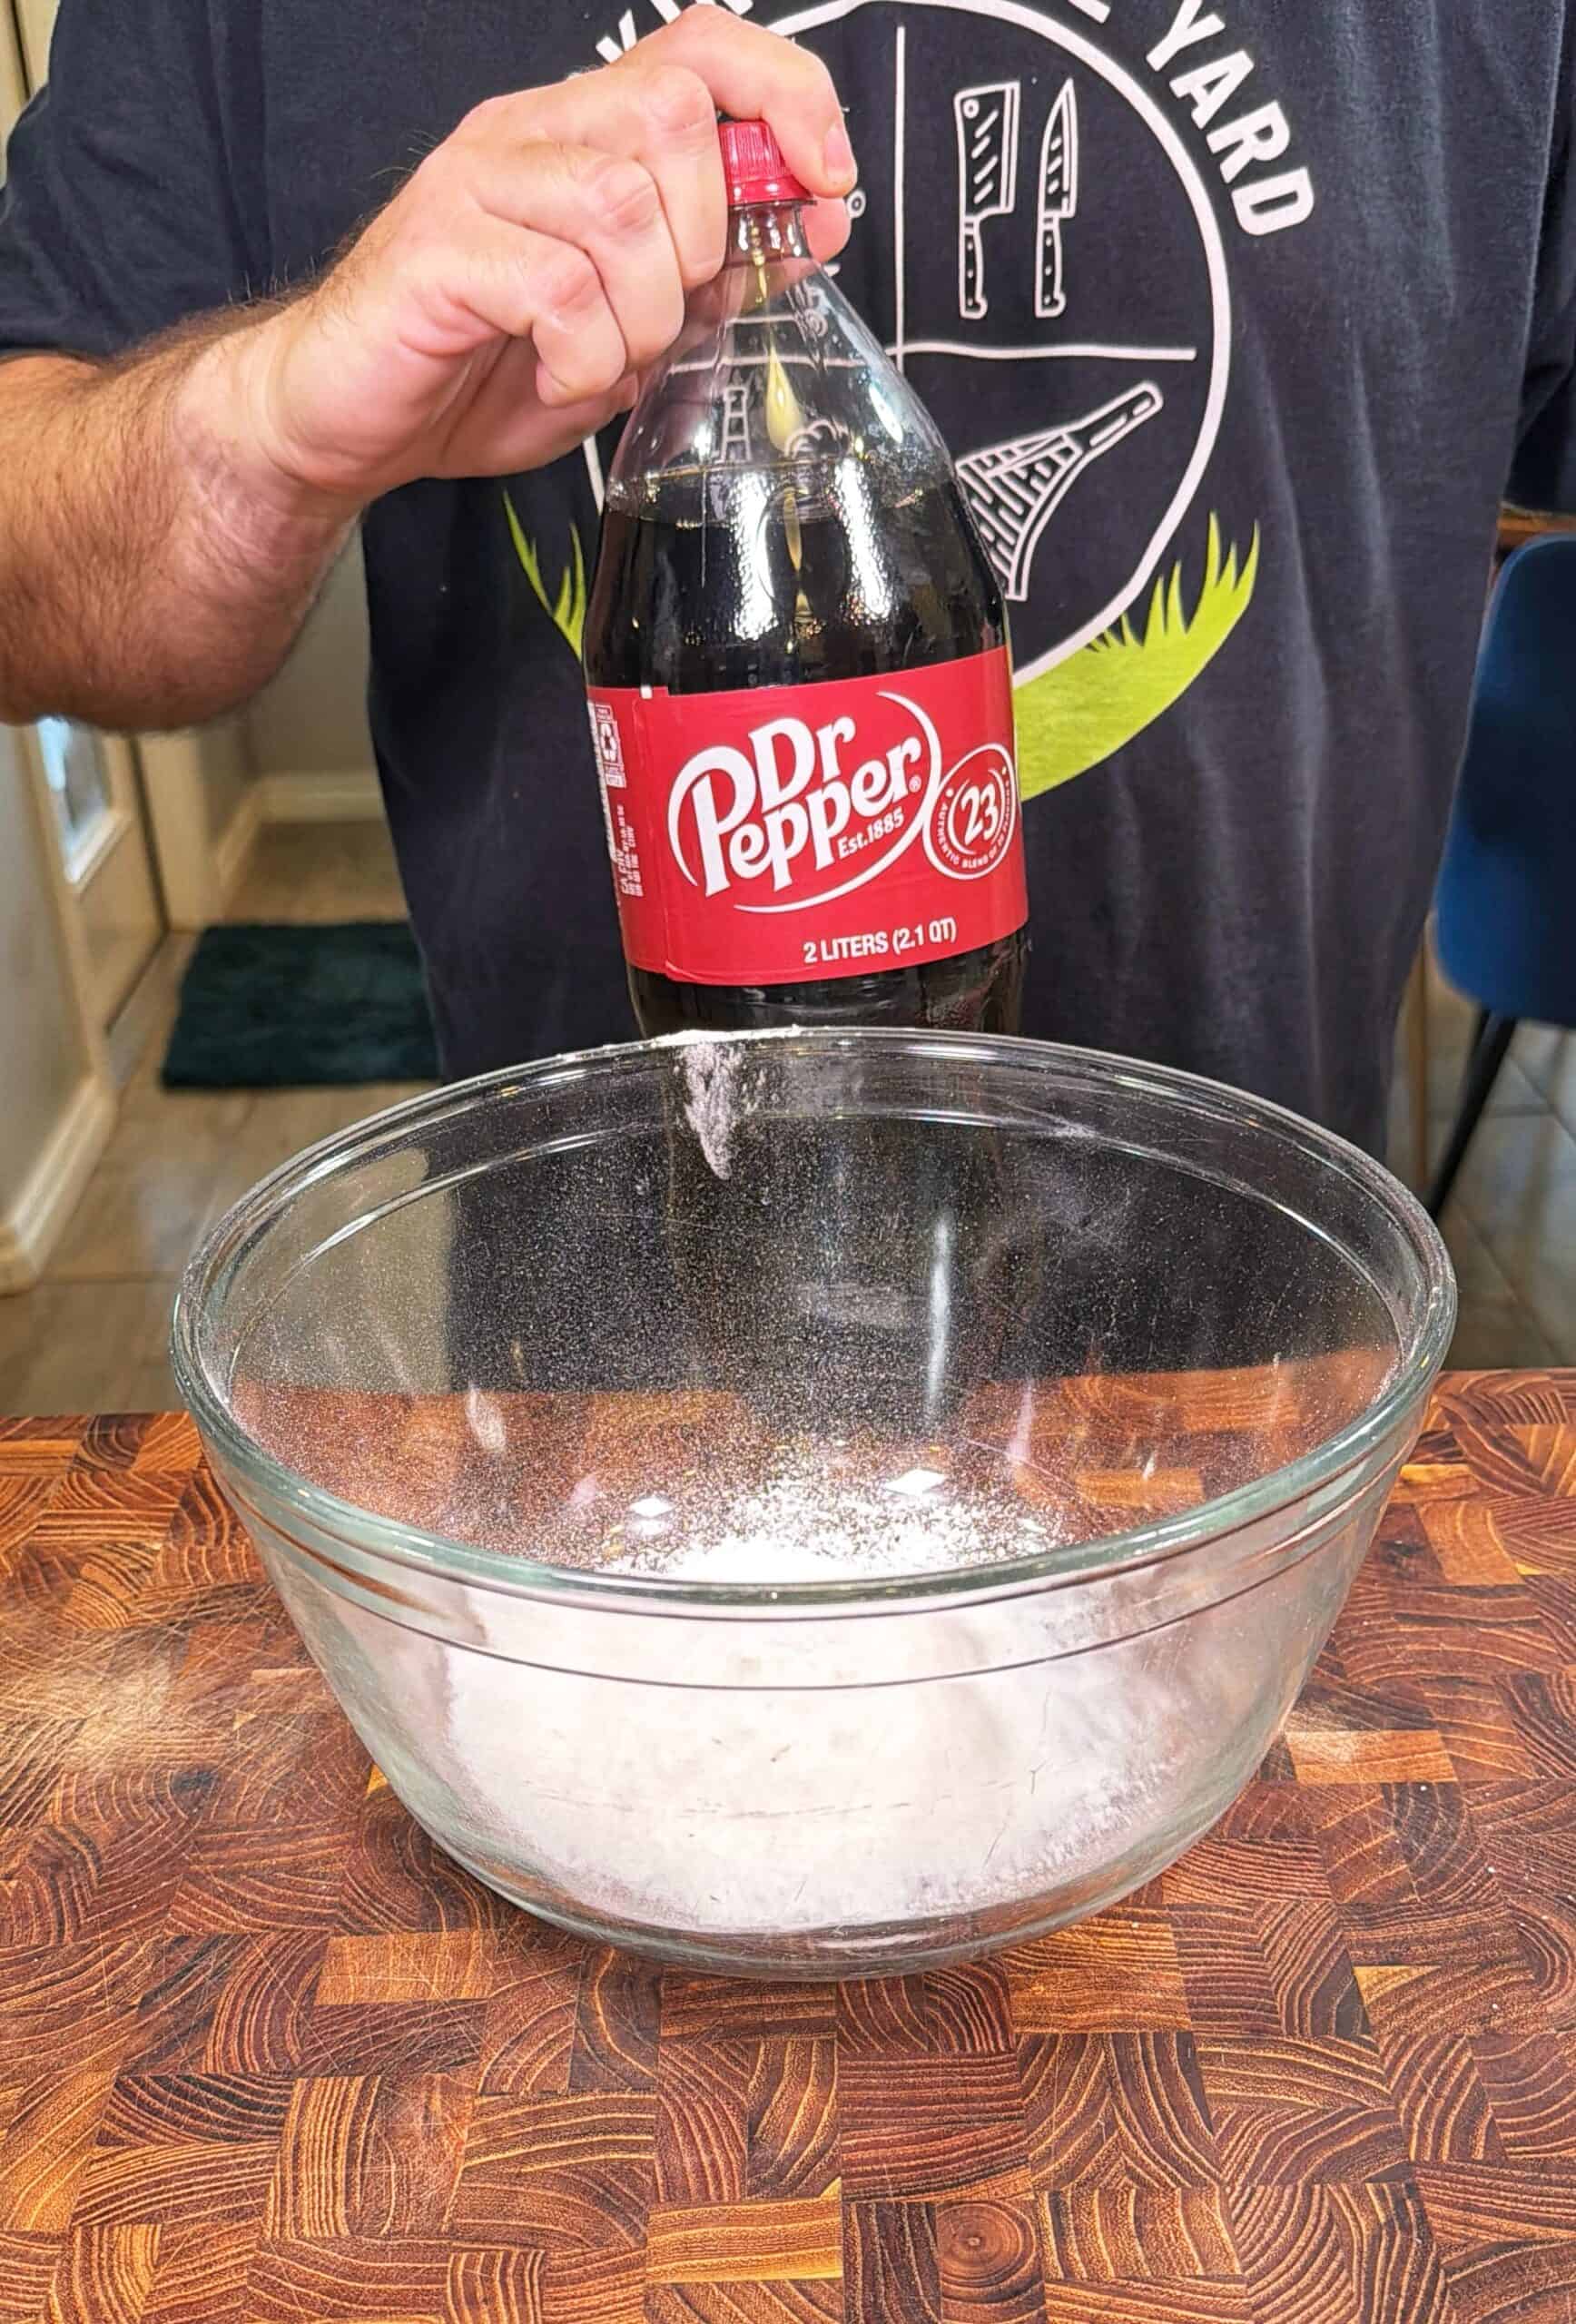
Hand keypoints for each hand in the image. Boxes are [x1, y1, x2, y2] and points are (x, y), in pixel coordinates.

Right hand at [223, 13, 853, 508]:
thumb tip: (805, 232)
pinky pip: (560, 290)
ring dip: (643, 316)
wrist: (351, 418)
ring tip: (604, 362)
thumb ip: (708, 277)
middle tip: (667, 314)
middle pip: (673, 115)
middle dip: (705, 239)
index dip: (785, 96)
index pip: (703, 48)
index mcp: (580, 135)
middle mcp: (530, 135)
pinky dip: (584, 358)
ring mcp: (479, 182)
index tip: (823, 182)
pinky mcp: (441, 249)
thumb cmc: (479, 367)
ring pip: (624, 208)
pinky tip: (559, 379)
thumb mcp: (627, 329)